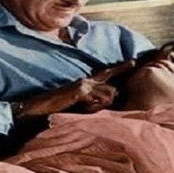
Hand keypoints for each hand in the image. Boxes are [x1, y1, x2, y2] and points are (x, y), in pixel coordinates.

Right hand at [18, 63, 133, 117]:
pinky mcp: (81, 91)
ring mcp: (84, 85)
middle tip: (93, 107)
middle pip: (112, 89)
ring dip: (99, 107)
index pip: (107, 73)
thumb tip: (108, 102)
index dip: (120, 68)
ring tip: (84, 111)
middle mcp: (87, 81)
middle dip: (108, 101)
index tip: (133, 61)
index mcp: (86, 83)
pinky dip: (92, 109)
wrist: (40, 110)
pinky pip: (98, 101)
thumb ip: (93, 102)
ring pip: (108, 95)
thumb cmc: (58, 111)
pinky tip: (81, 110)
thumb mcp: (80, 106)